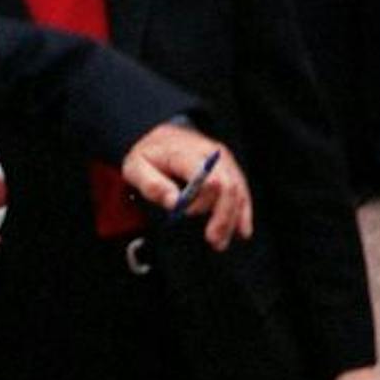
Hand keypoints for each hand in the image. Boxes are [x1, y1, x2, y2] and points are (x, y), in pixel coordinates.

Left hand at [121, 126, 251, 248]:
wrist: (162, 136)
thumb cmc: (149, 155)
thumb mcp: (137, 168)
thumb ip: (152, 185)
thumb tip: (174, 202)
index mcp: (186, 153)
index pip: (206, 177)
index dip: (201, 201)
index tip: (187, 214)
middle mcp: (210, 154)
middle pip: (227, 185)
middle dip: (222, 215)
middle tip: (213, 240)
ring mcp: (223, 160)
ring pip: (237, 190)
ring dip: (232, 219)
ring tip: (220, 243)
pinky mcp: (229, 169)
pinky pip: (241, 190)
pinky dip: (243, 212)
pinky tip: (242, 232)